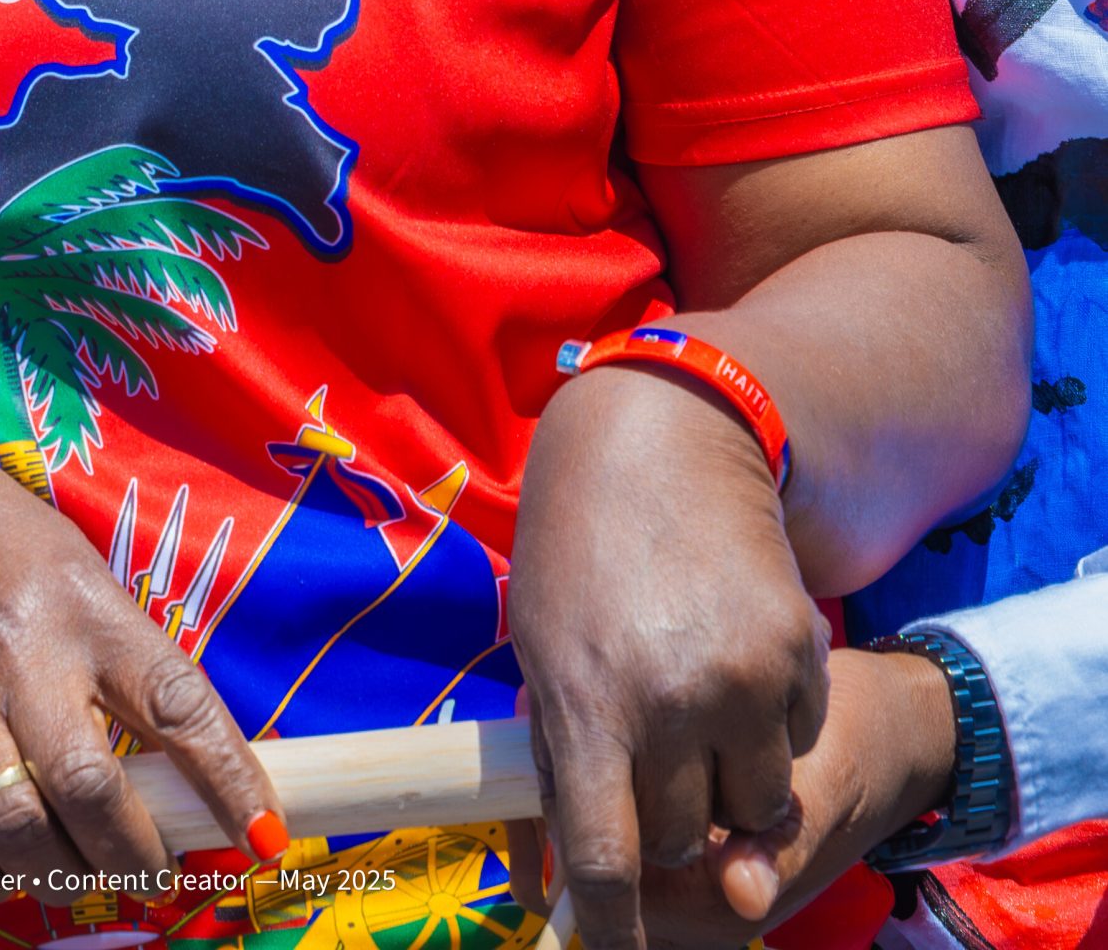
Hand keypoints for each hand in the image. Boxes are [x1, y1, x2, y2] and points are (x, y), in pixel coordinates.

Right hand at [0, 432, 283, 901]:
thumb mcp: (77, 571)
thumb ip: (123, 661)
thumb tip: (190, 774)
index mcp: (85, 606)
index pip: (175, 704)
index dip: (229, 781)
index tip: (263, 839)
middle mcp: (23, 653)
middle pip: (93, 790)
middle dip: (139, 858)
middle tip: (157, 876)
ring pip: (19, 829)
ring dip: (65, 878)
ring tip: (83, 877)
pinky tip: (5, 874)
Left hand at [509, 366, 829, 949]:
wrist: (663, 439)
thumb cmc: (578, 544)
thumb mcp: (541, 642)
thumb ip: (561, 750)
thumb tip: (556, 865)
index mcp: (586, 700)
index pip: (603, 857)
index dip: (608, 921)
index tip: (610, 944)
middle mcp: (668, 700)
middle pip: (677, 839)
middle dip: (659, 825)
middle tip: (643, 764)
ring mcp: (742, 679)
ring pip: (749, 805)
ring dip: (723, 783)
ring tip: (688, 706)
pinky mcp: (797, 655)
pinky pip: (792, 745)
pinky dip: (767, 729)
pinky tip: (729, 659)